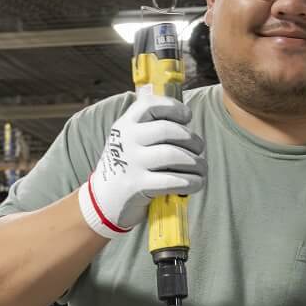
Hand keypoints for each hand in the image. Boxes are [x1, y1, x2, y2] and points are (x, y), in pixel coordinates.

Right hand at [77, 97, 205, 237]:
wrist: (104, 200)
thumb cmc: (128, 166)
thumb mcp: (129, 141)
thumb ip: (150, 128)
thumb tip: (187, 120)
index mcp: (125, 124)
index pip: (150, 105)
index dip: (174, 108)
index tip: (187, 116)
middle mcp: (126, 140)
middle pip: (168, 130)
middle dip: (192, 139)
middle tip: (199, 148)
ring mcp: (131, 163)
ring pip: (172, 154)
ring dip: (195, 162)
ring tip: (201, 168)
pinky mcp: (137, 186)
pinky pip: (172, 180)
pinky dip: (191, 182)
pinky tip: (196, 183)